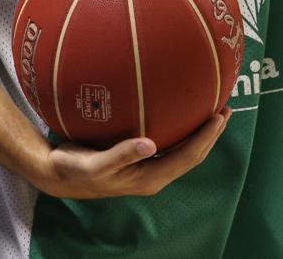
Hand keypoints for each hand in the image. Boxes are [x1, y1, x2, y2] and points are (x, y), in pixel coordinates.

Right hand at [32, 108, 231, 198]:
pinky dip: (179, 124)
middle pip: (191, 153)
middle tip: (225, 106)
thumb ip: (122, 155)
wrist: (57, 173)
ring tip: (211, 104)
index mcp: (149, 178)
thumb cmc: (75, 168)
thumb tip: (150, 144)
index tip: (219, 116)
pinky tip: (178, 105)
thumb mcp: (95, 163)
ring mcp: (147, 165)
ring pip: (182, 147)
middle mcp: (153, 172)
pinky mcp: (138, 155)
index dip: (206, 138)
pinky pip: (167, 139)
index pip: (187, 157)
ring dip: (198, 129)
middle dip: (210, 132)